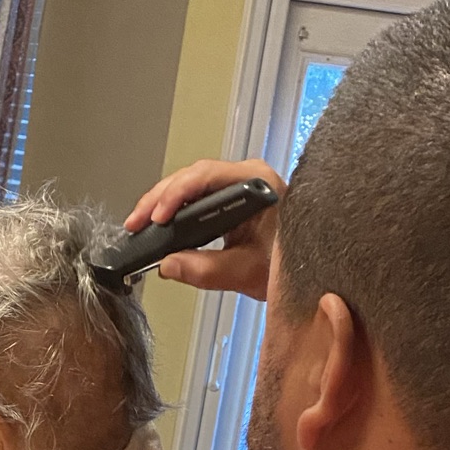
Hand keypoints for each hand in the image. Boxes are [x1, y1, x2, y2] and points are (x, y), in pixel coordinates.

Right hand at [124, 157, 283, 301]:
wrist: (313, 272)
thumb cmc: (294, 264)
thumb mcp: (247, 271)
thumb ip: (205, 270)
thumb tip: (167, 265)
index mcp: (257, 183)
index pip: (206, 176)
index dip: (176, 195)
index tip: (158, 218)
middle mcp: (247, 178)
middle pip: (192, 178)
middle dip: (160, 200)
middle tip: (136, 223)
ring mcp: (238, 187)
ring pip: (190, 186)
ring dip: (162, 204)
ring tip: (140, 225)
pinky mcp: (230, 201)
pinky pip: (197, 199)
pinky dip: (175, 212)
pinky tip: (158, 225)